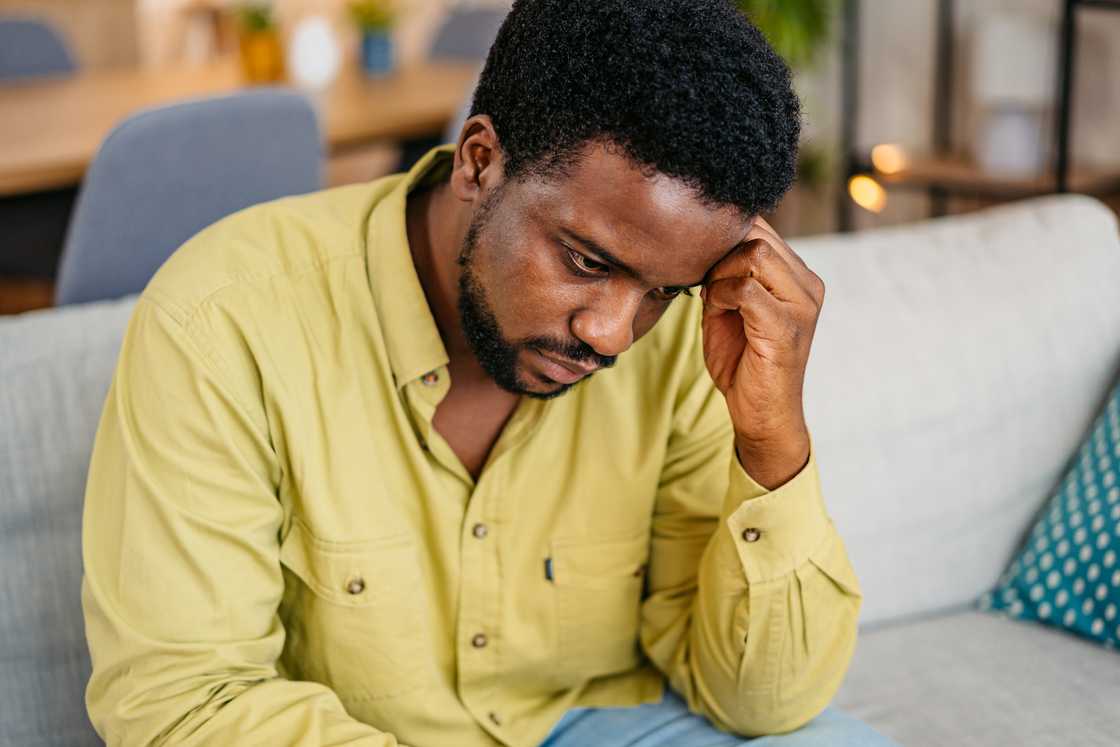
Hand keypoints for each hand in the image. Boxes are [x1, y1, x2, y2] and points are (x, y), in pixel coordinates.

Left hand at [700, 217, 823, 487]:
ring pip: (754, 254)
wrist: (761, 414)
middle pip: (757, 234)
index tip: (704, 265)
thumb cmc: (742, 361)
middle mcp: (809, 285)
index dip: (724, 238)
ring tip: (714, 301)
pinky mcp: (786, 327)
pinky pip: (745, 289)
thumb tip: (705, 237)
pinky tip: (715, 312)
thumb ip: (728, 272)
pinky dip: (720, 295)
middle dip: (720, 255)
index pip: (762, 227)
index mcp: (799, 276)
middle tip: (706, 285)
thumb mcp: (731, 306)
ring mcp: (802, 305)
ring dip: (721, 274)